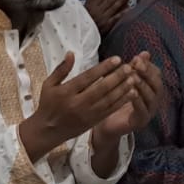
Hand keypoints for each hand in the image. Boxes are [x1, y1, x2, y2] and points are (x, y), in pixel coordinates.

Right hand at [20, 53, 135, 159]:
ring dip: (123, 88)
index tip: (117, 59)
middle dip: (117, 77)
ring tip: (134, 78)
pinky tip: (132, 93)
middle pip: (101, 88)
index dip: (103, 68)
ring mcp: (87, 113)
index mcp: (66, 92)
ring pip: (109, 99)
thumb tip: (71, 53)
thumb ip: (61, 69)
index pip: (88, 77)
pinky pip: (111, 110)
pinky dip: (122, 101)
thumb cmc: (48, 104)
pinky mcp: (94, 121)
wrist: (48, 130)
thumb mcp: (48, 84)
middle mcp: (78, 103)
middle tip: (130, 67)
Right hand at [83, 0, 130, 34]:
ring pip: (114, 7)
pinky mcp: (107, 25)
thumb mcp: (83, 8)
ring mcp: (103, 18)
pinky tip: (129, 8)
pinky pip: (116, 18)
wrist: (82, 35)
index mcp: (91, 6)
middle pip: (109, 0)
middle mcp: (98, 11)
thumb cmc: (82, 21)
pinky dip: (122, 13)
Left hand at [95, 53, 162, 141]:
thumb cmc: (116, 99)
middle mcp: (154, 100)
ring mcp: (149, 111)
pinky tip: (132, 93)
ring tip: (134, 77)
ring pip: (151, 97)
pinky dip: (138, 101)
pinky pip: (142, 110)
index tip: (137, 57)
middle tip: (137, 65)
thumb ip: (134, 68)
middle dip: (147, 73)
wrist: (107, 123)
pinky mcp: (141, 121)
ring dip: (143, 86)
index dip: (148, 66)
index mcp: (151, 89)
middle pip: (156, 85)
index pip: (156, 75)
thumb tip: (146, 52)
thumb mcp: (124, 81)